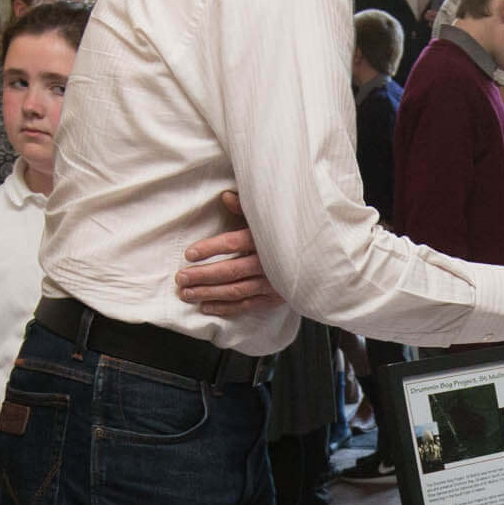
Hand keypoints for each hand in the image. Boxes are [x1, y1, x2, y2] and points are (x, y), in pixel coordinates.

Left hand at [175, 190, 283, 313]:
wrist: (323, 256)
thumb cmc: (292, 233)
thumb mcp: (271, 216)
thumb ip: (246, 208)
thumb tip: (224, 196)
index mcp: (266, 239)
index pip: (233, 243)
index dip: (210, 249)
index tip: (190, 253)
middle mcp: (269, 263)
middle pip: (230, 271)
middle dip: (202, 276)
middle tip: (181, 278)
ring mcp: (272, 283)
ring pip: (235, 290)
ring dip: (208, 293)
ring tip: (186, 293)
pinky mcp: (274, 298)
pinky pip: (246, 305)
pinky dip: (225, 308)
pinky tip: (206, 307)